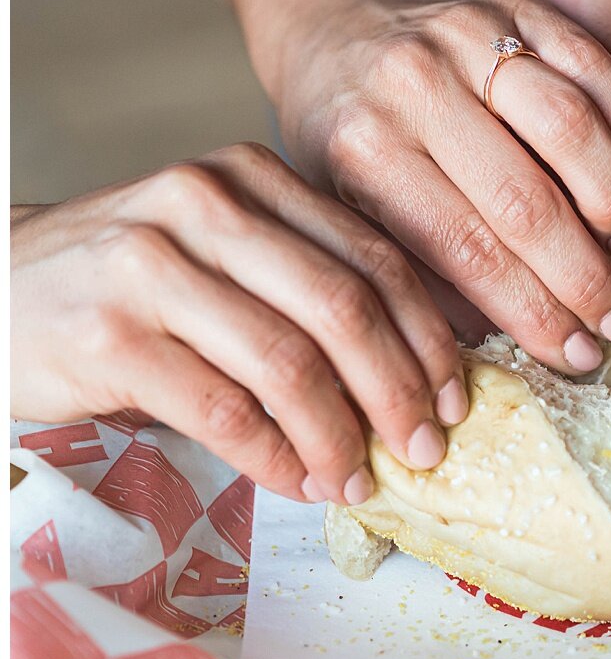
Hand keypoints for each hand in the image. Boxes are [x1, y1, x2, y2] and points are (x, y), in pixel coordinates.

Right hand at [11, 143, 462, 504]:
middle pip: (344, 307)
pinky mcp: (108, 334)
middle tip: (422, 448)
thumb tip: (414, 370)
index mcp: (253, 178)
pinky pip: (221, 409)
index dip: (428, 335)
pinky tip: (294, 480)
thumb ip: (306, 280)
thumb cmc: (129, 281)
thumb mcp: (221, 247)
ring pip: (288, 363)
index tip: (454, 395)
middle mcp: (207, 205)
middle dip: (398, 390)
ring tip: (355, 480)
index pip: (374, 257)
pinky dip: (272, 456)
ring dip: (337, 436)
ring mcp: (152, 266)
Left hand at [267, 0, 610, 372]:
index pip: (467, 249)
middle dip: (584, 276)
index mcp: (364, 149)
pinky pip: (598, 70)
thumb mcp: (349, 207)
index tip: (575, 355)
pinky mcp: (519, 0)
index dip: (533, 311)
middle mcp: (415, 84)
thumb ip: (420, 275)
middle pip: (526, 198)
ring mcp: (470, 34)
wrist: (338, 17)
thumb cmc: (346, 132)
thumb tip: (503, 351)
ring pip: (573, 129)